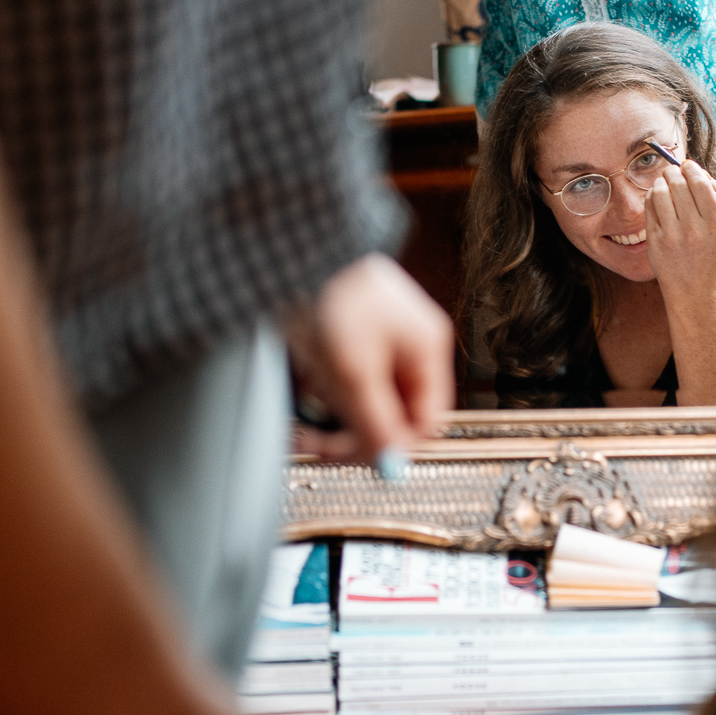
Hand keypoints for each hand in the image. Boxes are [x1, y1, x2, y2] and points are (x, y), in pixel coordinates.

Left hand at [286, 254, 453, 463]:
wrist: (290, 250)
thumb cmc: (329, 295)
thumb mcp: (353, 372)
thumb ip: (376, 423)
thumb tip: (392, 463)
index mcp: (425, 348)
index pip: (425, 420)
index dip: (393, 445)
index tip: (356, 456)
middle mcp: (408, 345)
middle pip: (392, 413)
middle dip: (351, 432)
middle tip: (314, 443)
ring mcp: (379, 339)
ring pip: (363, 400)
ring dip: (331, 414)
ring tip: (299, 415)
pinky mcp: (349, 335)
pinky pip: (342, 381)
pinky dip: (320, 391)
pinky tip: (299, 386)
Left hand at [644, 159, 715, 301]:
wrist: (692, 286)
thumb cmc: (709, 251)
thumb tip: (701, 171)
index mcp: (715, 224)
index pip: (701, 184)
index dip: (692, 169)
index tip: (688, 166)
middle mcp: (694, 229)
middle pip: (678, 184)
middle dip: (673, 171)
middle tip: (672, 170)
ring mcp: (672, 235)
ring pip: (660, 192)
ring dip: (661, 182)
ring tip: (664, 183)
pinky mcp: (655, 240)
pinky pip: (650, 206)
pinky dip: (652, 196)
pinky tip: (658, 198)